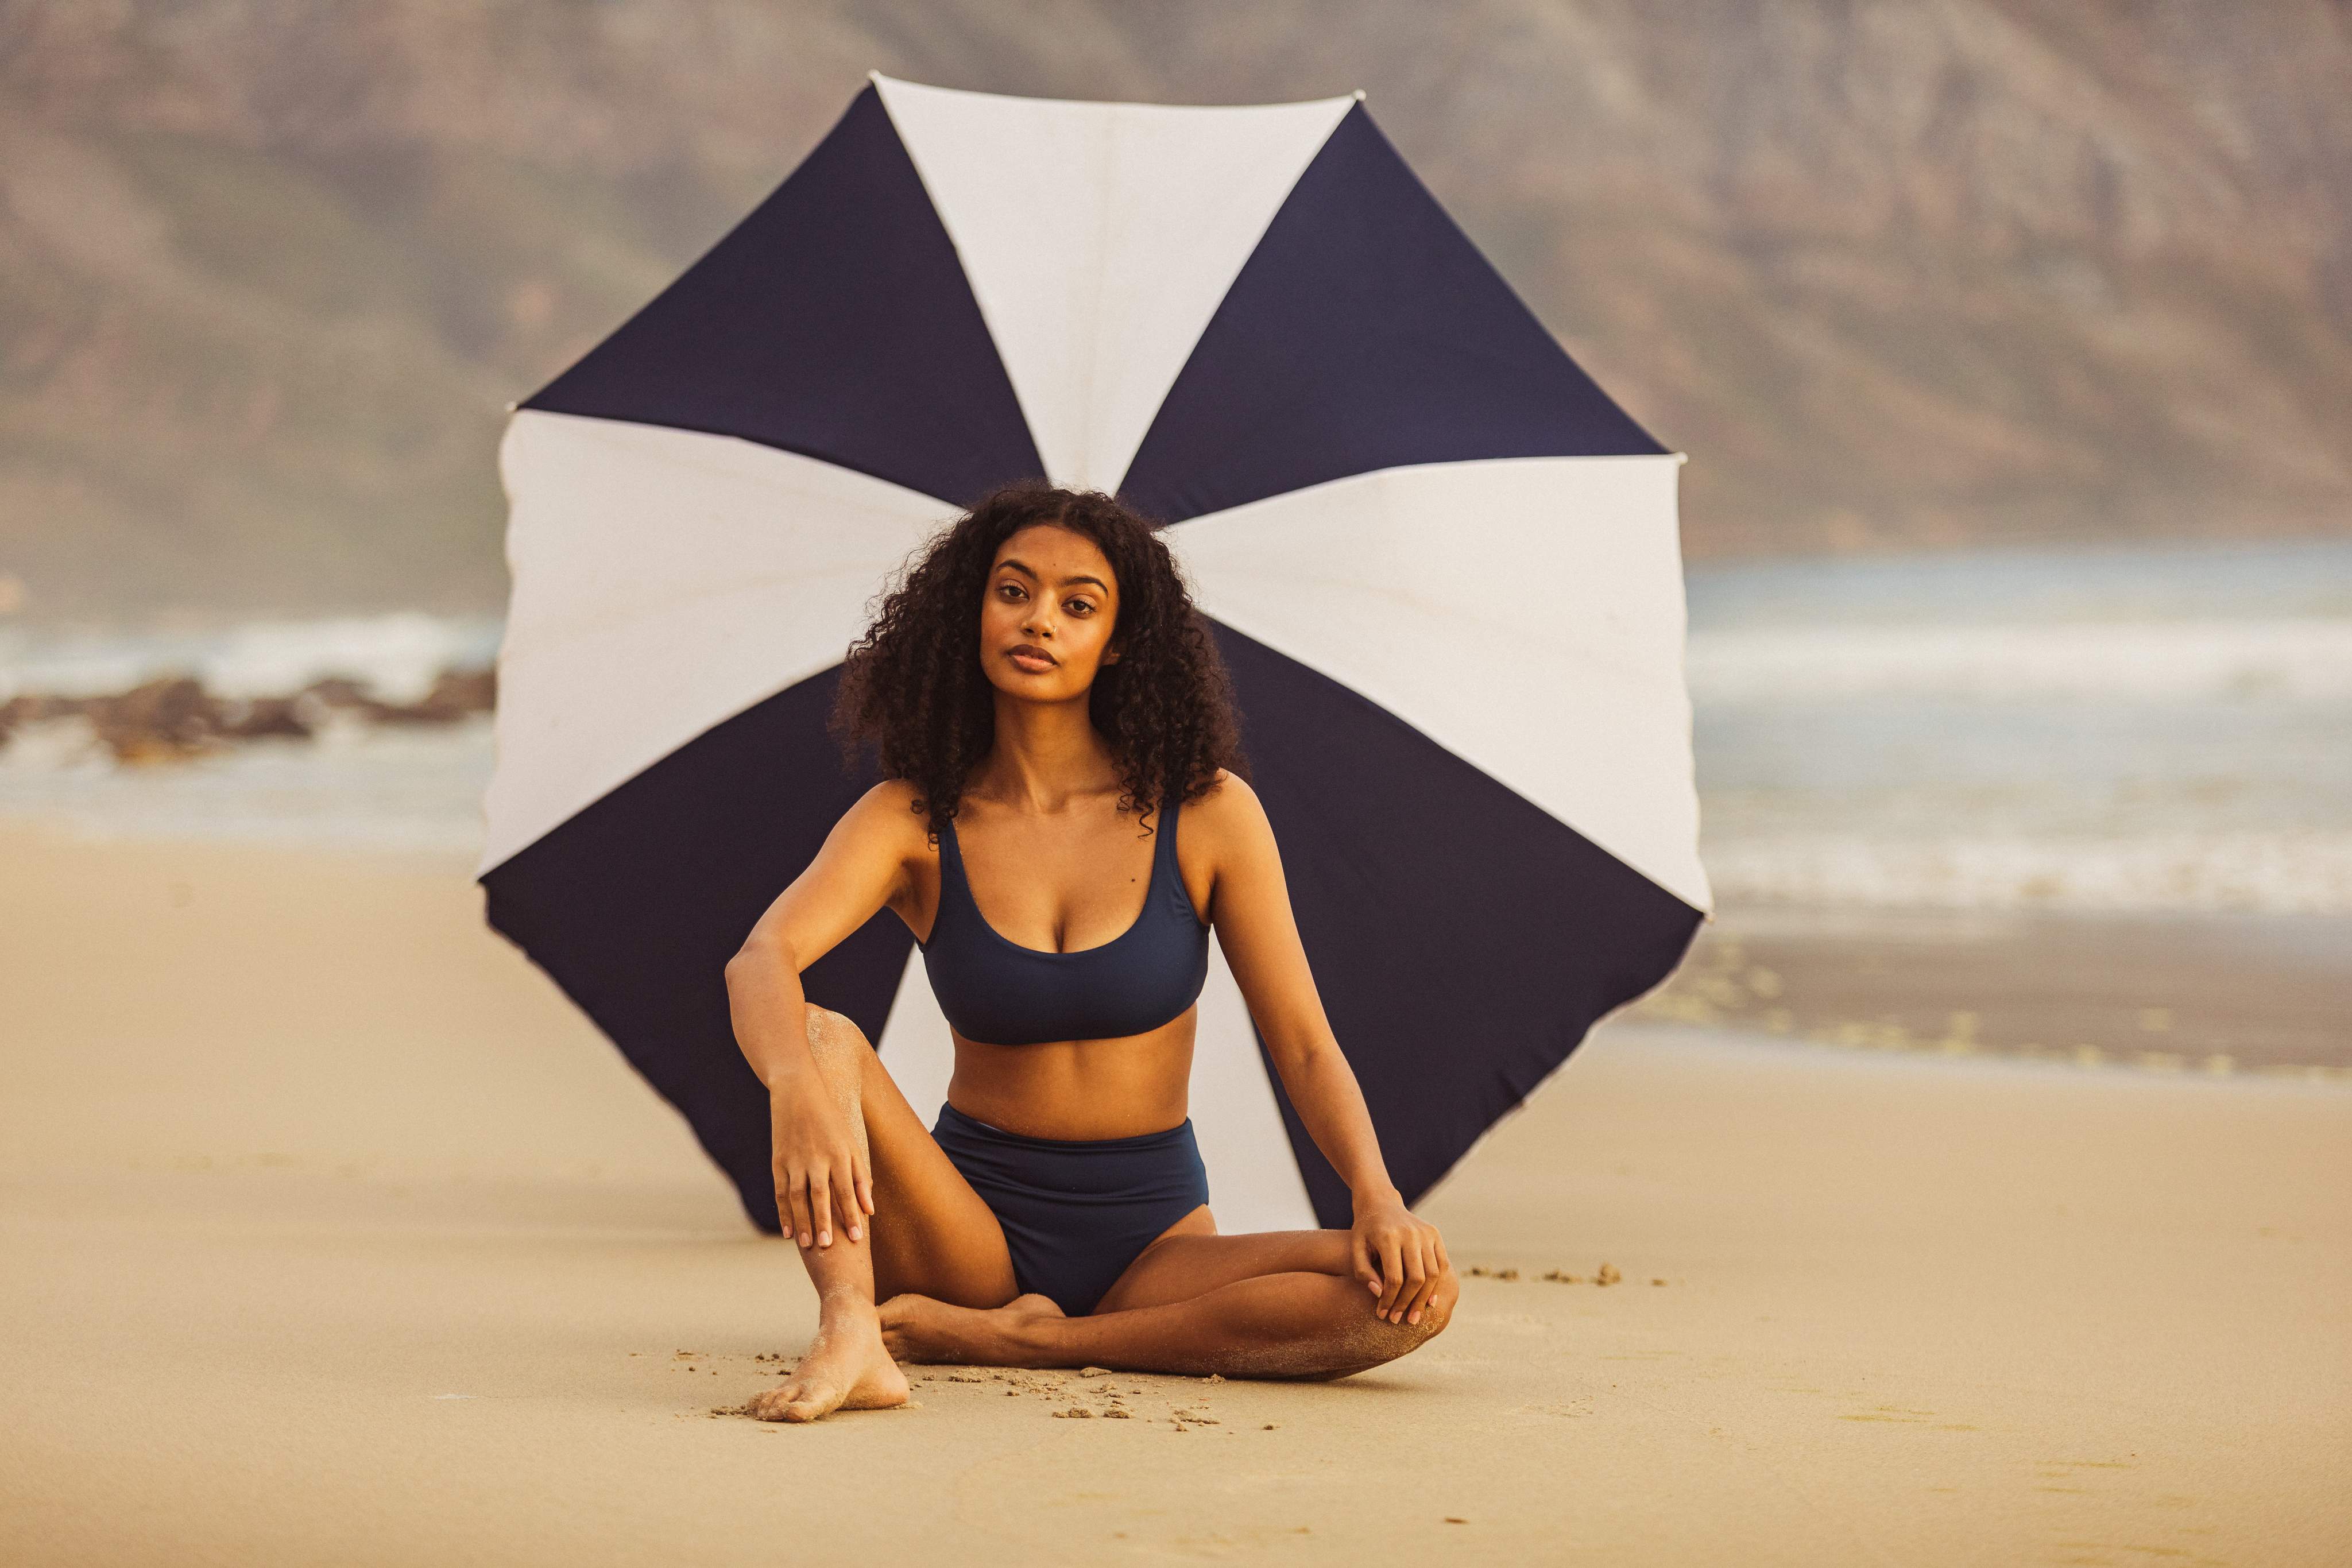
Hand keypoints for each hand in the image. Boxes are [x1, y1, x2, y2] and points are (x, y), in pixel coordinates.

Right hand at [768, 1077, 871, 1249]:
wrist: (798, 1093)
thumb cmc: (831, 1121)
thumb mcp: (851, 1144)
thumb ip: (860, 1177)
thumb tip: (869, 1210)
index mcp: (838, 1153)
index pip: (846, 1189)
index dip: (851, 1215)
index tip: (857, 1238)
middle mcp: (816, 1158)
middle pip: (820, 1195)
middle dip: (824, 1222)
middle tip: (828, 1247)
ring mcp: (794, 1160)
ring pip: (797, 1197)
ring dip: (802, 1222)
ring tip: (807, 1245)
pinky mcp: (778, 1161)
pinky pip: (780, 1191)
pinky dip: (783, 1212)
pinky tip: (788, 1231)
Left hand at [1350, 1188, 1448, 1324]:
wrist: (1380, 1203)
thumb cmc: (1364, 1230)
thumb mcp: (1355, 1249)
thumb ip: (1363, 1273)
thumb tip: (1379, 1294)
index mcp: (1388, 1236)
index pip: (1394, 1278)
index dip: (1389, 1300)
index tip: (1382, 1314)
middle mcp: (1410, 1233)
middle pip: (1416, 1278)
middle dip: (1407, 1303)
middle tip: (1398, 1321)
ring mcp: (1426, 1233)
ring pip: (1432, 1274)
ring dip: (1423, 1299)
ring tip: (1413, 1317)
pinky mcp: (1435, 1234)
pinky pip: (1441, 1264)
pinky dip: (1437, 1285)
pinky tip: (1428, 1302)